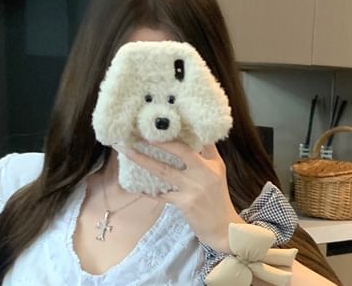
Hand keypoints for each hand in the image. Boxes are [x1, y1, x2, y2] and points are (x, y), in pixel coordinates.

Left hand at [120, 142, 242, 252]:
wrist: (223, 227)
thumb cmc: (218, 198)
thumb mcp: (218, 172)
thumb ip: (207, 153)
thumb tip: (195, 134)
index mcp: (212, 163)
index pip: (198, 141)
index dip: (179, 132)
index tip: (161, 124)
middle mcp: (204, 172)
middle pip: (180, 151)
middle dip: (159, 141)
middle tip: (140, 133)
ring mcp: (193, 188)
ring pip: (164, 171)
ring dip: (144, 160)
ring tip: (128, 152)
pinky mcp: (185, 203)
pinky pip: (162, 194)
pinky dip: (149, 190)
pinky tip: (137, 185)